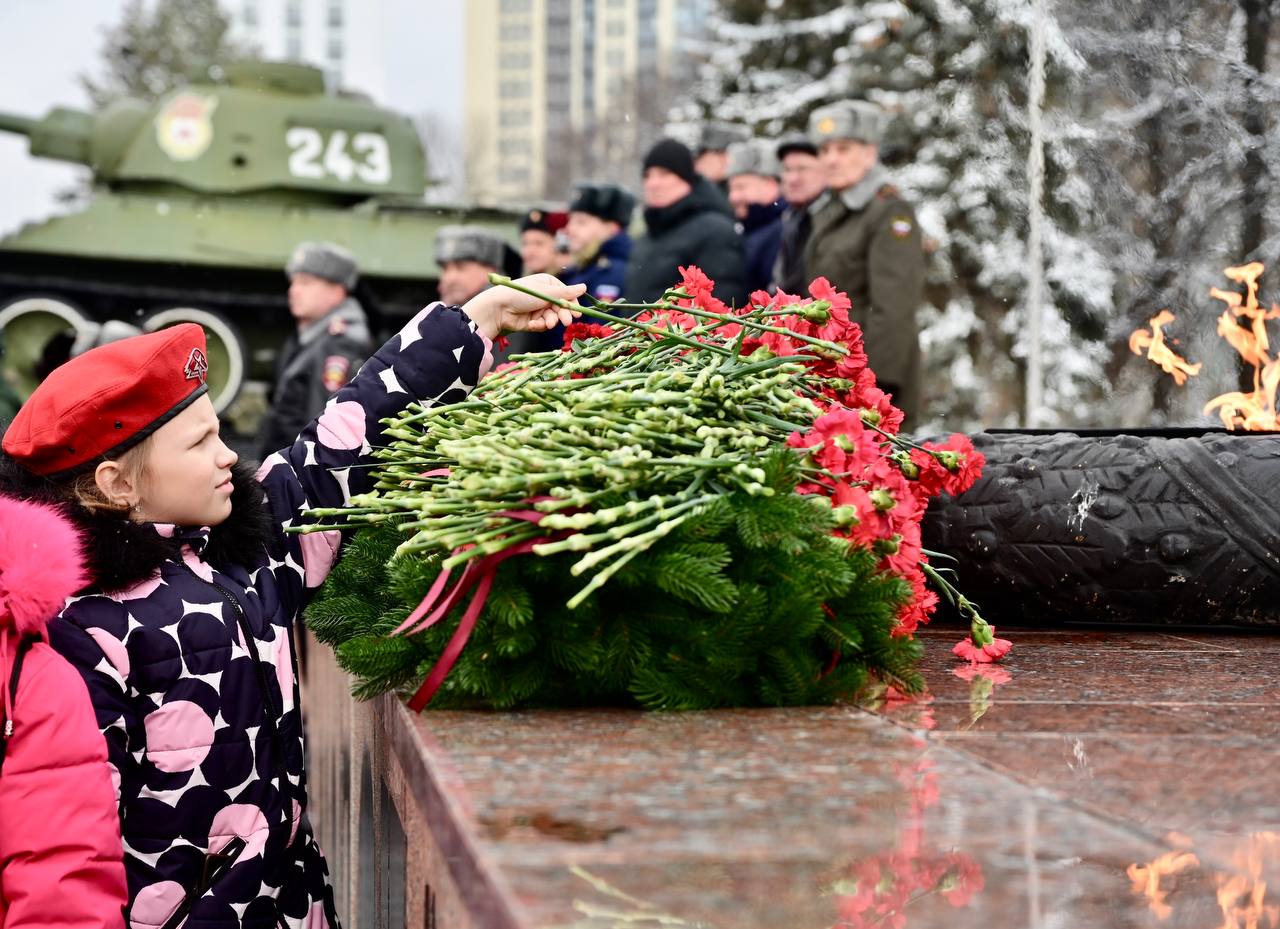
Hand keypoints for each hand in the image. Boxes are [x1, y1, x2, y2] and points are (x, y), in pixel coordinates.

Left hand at [461, 274, 586, 340]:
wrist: (499, 308)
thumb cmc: (521, 294)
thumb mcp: (546, 292)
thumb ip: (566, 293)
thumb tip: (585, 287)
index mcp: (548, 284)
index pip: (566, 294)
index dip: (572, 303)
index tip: (577, 312)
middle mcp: (545, 296)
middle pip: (562, 308)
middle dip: (563, 315)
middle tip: (567, 322)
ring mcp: (539, 309)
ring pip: (554, 318)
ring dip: (551, 321)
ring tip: (547, 323)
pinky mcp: (534, 322)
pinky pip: (543, 325)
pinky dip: (539, 325)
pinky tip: (532, 324)